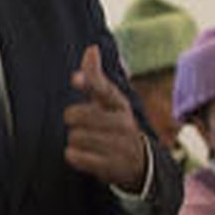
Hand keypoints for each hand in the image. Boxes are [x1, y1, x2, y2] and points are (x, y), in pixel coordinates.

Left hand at [64, 44, 146, 192]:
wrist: (141, 163)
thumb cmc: (116, 124)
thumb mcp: (109, 101)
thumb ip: (95, 77)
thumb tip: (91, 48)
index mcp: (120, 104)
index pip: (103, 89)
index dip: (88, 82)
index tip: (74, 79)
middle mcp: (123, 123)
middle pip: (74, 115)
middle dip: (73, 121)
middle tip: (86, 126)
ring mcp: (120, 146)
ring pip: (74, 137)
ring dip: (75, 141)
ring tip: (91, 143)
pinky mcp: (112, 166)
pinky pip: (75, 157)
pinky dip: (75, 157)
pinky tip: (87, 156)